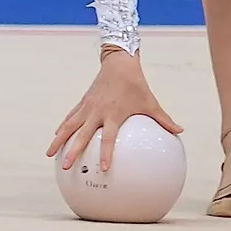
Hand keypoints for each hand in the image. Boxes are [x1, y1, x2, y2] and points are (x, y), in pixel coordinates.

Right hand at [48, 50, 181, 172]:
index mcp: (114, 114)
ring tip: (49, 154)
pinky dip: (62, 127)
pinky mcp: (83, 102)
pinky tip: (55, 137)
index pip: (109, 138)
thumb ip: (164, 119)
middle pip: (83, 134)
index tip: (104, 168)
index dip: (107, 152)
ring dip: (59, 140)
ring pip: (70, 125)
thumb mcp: (151, 102)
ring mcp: (88, 106)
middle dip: (74, 150)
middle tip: (67, 166)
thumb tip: (181, 132)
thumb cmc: (136, 84)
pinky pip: (70, 117)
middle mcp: (98, 112)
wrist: (119, 62)